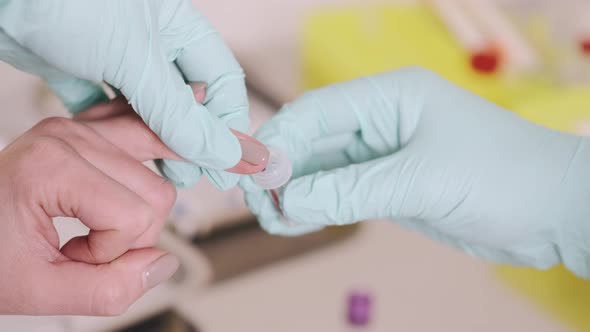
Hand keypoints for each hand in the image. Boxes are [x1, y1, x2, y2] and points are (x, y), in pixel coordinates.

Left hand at [0, 0, 247, 189]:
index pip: (221, 82)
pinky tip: (115, 150)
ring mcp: (115, 55)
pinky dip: (112, 130)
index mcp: (178, 28)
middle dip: (192, 139)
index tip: (232, 165)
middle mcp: (152, 42)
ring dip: (154, 141)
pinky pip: (106, 107)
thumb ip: (180, 113)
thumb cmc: (68, 4)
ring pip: (148, 109)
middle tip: (191, 172)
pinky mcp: (80, 67)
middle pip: (188, 100)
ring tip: (161, 171)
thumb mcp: (136, 61)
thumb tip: (226, 152)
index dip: (229, 126)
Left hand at [0, 113, 179, 314]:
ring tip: (97, 220)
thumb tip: (164, 263)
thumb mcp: (36, 290)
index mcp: (50, 166)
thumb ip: (107, 289)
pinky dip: (162, 154)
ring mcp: (83, 129)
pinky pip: (149, 138)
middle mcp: (71, 135)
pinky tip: (170, 160)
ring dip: (138, 210)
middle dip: (130, 234)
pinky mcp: (92, 131)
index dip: (110, 253)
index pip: (134, 217)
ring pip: (159, 176)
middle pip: (158, 194)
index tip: (68, 255)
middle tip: (84, 243)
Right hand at [241, 67, 589, 278]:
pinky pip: (341, 193)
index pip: (317, 111)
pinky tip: (295, 221)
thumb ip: (351, 190)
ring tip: (272, 218)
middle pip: (313, 141)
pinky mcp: (390, 185)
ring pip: (322, 170)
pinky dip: (317, 207)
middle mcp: (381, 121)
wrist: (555, 211)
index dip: (279, 141)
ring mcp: (384, 155)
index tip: (254, 174)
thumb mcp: (422, 180)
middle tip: (257, 203)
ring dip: (294, 192)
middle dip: (281, 171)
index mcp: (390, 97)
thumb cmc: (501, 177)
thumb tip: (286, 199)